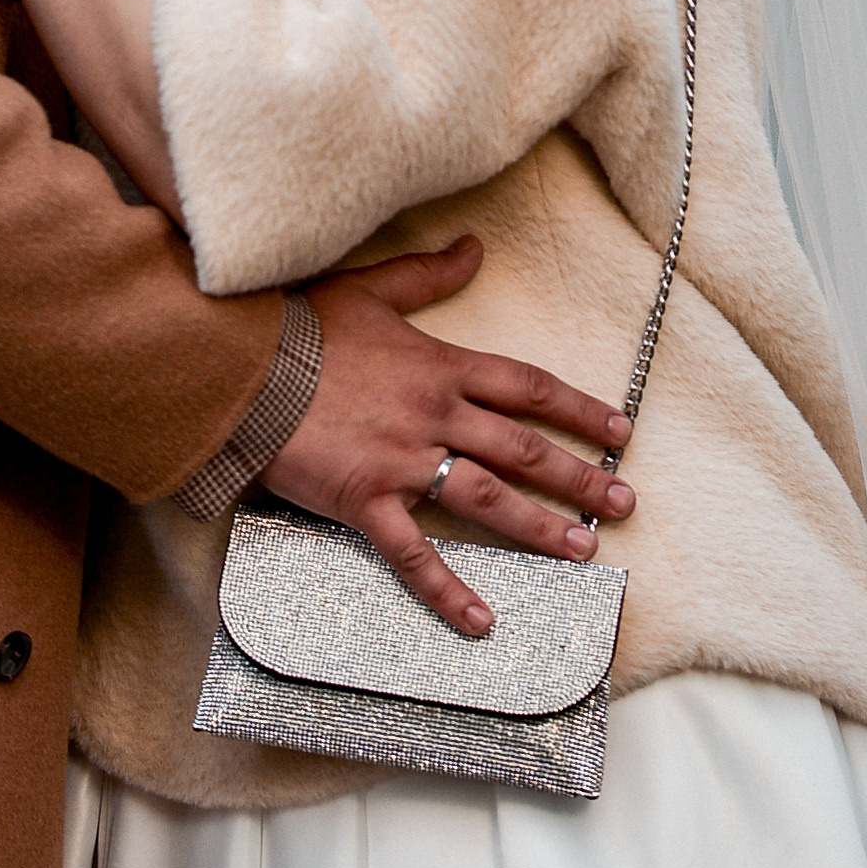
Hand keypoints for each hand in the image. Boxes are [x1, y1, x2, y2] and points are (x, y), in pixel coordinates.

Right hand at [261, 237, 636, 637]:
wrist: (242, 366)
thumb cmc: (301, 327)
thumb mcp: (370, 289)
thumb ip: (428, 274)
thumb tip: (474, 247)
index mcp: (440, 367)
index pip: (527, 389)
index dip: (578, 409)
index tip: (618, 429)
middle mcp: (435, 416)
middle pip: (522, 449)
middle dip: (579, 476)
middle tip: (623, 501)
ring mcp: (403, 462)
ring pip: (487, 499)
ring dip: (540, 528)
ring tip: (583, 550)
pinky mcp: (365, 502)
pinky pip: (414, 555)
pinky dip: (449, 591)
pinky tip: (483, 620)